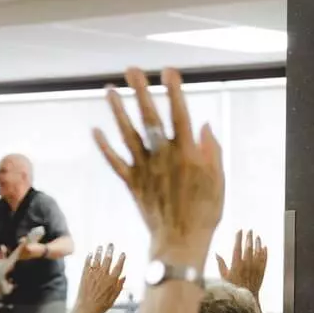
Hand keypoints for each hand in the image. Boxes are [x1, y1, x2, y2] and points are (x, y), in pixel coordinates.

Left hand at [72, 245, 126, 312]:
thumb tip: (124, 276)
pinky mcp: (83, 277)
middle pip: (107, 260)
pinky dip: (88, 258)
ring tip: (100, 247)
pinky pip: (86, 265)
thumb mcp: (113, 299)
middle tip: (111, 244)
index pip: (118, 267)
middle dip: (110, 251)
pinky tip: (89, 254)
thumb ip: (119, 287)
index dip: (121, 259)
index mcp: (111, 282)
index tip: (123, 253)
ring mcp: (92, 276)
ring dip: (99, 252)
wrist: (84, 311)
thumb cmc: (100, 307)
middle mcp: (102, 276)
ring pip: (96, 260)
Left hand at [94, 67, 224, 267]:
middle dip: (141, 92)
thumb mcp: (218, 179)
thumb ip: (210, 151)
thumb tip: (203, 125)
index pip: (179, 115)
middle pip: (150, 118)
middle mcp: (163, 157)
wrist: (180, 242)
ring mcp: (145, 170)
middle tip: (132, 70)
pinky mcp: (132, 184)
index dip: (174, 92)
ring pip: (128, 135)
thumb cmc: (205, 212)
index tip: (168, 71)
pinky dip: (104, 147)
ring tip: (109, 90)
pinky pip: (115, 162)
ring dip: (118, 111)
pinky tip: (95, 130)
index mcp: (187, 154)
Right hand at [217, 229, 266, 294]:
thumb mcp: (223, 277)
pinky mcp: (261, 271)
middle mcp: (247, 265)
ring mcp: (255, 267)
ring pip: (258, 252)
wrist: (245, 298)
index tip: (239, 231)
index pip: (237, 248)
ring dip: (257, 243)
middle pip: (248, 247)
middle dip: (249, 238)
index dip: (238, 238)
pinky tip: (264, 247)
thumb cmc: (232, 288)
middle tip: (249, 230)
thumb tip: (216, 254)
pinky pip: (264, 260)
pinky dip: (265, 253)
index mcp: (236, 265)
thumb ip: (221, 264)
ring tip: (257, 237)